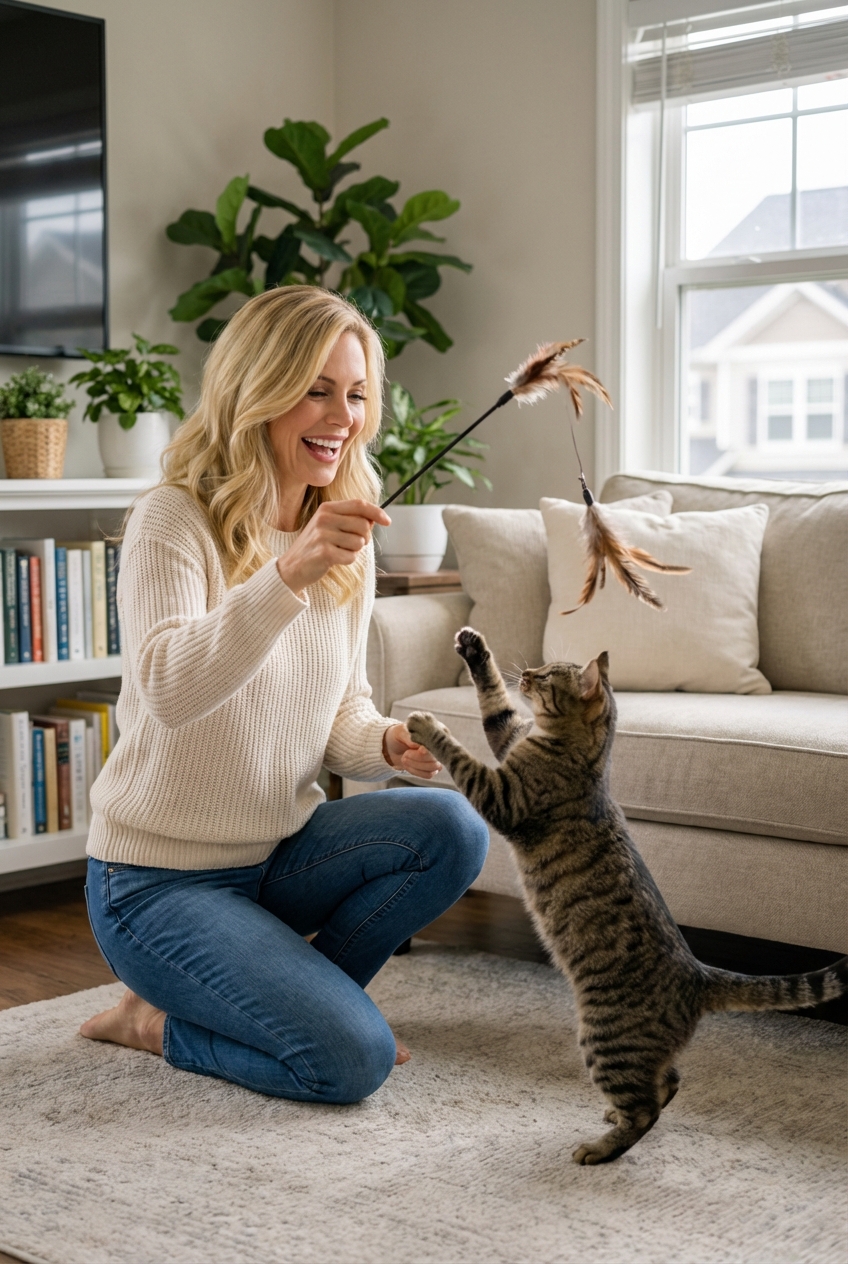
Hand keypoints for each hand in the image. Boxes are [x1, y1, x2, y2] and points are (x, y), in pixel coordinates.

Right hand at [276, 500, 390, 595]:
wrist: (291, 567)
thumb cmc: (315, 546)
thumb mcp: (329, 526)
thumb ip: (351, 520)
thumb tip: (375, 518)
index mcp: (327, 508)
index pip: (359, 504)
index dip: (377, 512)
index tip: (388, 521)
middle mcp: (324, 518)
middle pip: (363, 525)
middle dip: (364, 538)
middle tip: (351, 544)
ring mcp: (323, 535)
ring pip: (359, 543)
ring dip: (354, 551)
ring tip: (338, 551)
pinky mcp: (324, 552)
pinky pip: (351, 557)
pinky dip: (347, 561)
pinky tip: (333, 560)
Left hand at [382, 723, 441, 778]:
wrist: (392, 747)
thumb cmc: (398, 735)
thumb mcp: (400, 732)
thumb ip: (409, 737)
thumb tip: (416, 745)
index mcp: (434, 732)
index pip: (437, 743)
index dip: (430, 749)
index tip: (420, 750)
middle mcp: (438, 745)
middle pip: (437, 757)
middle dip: (418, 758)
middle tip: (405, 755)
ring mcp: (436, 757)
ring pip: (433, 767)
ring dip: (416, 765)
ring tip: (404, 758)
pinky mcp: (432, 768)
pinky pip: (429, 774)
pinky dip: (416, 771)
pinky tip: (408, 765)